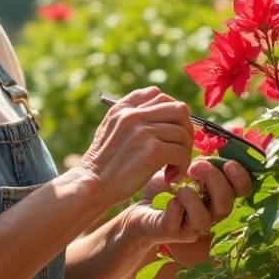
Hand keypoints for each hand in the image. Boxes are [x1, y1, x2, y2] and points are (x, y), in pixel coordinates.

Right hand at [76, 87, 194, 206]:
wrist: (92, 184)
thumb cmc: (103, 163)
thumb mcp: (109, 129)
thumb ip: (129, 116)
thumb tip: (159, 109)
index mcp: (123, 109)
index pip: (158, 95)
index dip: (171, 112)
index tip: (170, 131)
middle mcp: (134, 115)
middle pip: (178, 109)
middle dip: (186, 130)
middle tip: (180, 149)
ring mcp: (143, 131)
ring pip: (182, 133)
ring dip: (184, 153)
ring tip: (173, 167)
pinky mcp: (152, 150)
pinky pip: (181, 153)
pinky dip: (181, 166)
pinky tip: (171, 176)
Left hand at [125, 157, 253, 243]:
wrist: (140, 207)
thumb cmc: (165, 186)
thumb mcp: (184, 167)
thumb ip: (201, 159)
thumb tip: (213, 137)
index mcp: (217, 194)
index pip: (241, 190)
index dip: (241, 178)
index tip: (230, 163)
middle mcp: (210, 212)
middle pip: (226, 204)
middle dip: (215, 182)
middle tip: (198, 166)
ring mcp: (192, 226)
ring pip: (204, 218)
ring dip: (194, 199)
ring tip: (180, 188)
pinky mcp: (171, 232)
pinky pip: (179, 225)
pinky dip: (176, 211)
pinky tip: (171, 200)